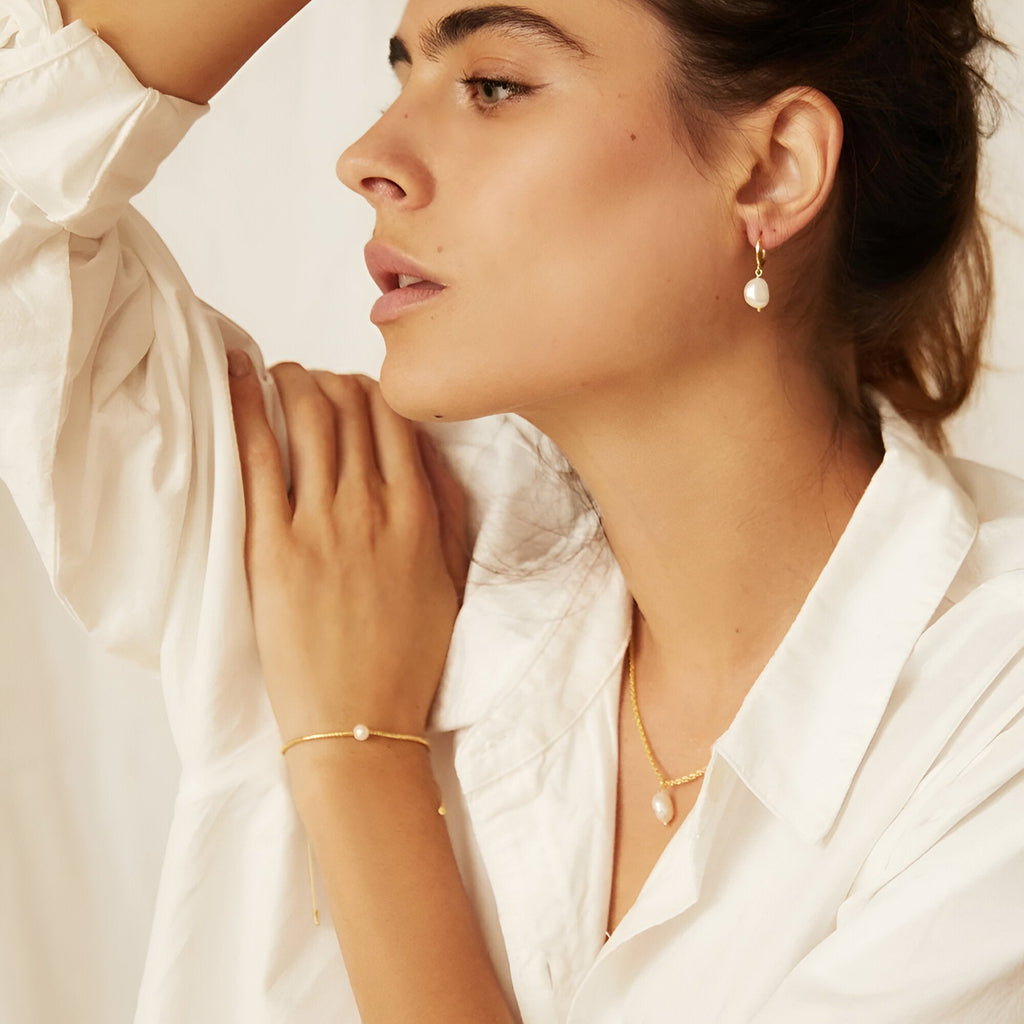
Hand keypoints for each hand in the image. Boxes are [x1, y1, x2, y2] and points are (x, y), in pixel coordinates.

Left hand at [227, 352, 467, 745]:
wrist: (360, 725)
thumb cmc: (407, 660)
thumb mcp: (451, 583)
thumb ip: (450, 512)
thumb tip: (430, 452)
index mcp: (418, 515)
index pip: (395, 419)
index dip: (372, 389)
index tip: (354, 389)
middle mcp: (372, 509)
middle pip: (351, 408)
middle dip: (329, 379)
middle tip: (310, 380)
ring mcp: (321, 526)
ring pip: (307, 419)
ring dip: (289, 379)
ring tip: (272, 372)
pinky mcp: (272, 548)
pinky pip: (256, 459)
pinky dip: (245, 408)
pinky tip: (234, 378)